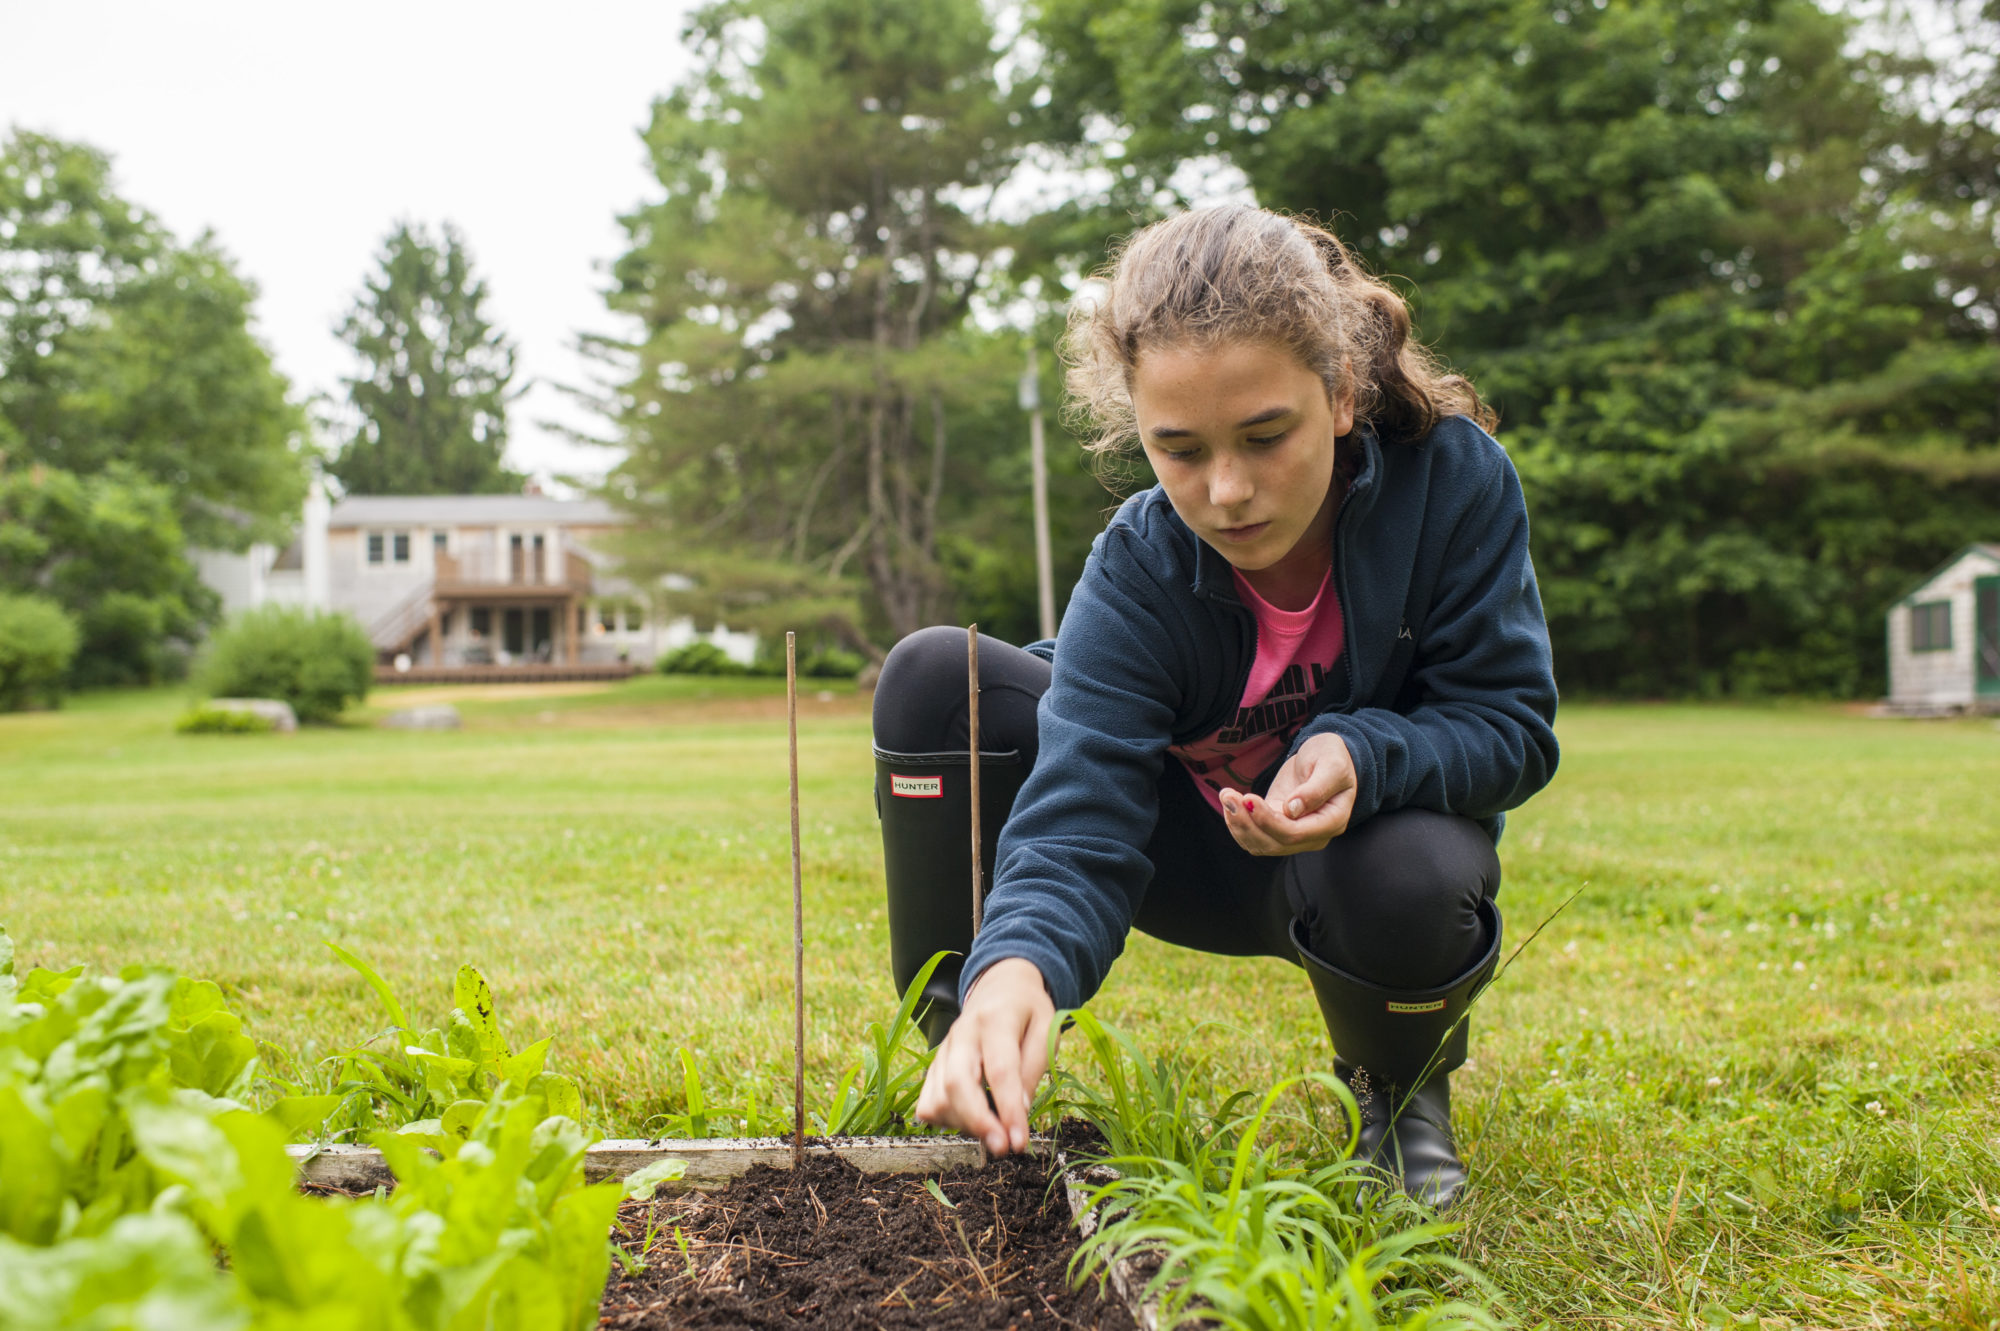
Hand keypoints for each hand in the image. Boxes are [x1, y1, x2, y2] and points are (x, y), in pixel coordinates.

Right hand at [913, 957, 1053, 1156]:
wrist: (999, 985)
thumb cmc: (1028, 1011)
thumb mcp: (1047, 1029)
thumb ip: (1034, 1068)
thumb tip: (1018, 1113)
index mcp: (995, 1019)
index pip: (999, 1070)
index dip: (1008, 1110)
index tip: (1019, 1142)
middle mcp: (962, 1033)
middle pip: (956, 1083)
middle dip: (978, 1123)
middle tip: (1003, 1148)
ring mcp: (943, 1049)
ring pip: (938, 1096)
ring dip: (964, 1125)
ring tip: (994, 1131)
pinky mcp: (933, 1065)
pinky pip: (928, 1102)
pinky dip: (947, 1120)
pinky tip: (972, 1121)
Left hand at [1218, 733, 1356, 855]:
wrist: (1325, 756)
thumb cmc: (1332, 757)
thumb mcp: (1331, 765)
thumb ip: (1316, 788)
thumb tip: (1292, 810)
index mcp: (1332, 821)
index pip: (1295, 833)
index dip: (1269, 821)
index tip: (1249, 798)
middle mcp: (1313, 835)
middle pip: (1274, 844)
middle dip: (1247, 823)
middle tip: (1229, 795)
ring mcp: (1295, 834)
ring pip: (1261, 844)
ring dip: (1239, 824)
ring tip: (1227, 796)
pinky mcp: (1277, 826)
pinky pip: (1255, 835)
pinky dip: (1239, 823)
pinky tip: (1230, 802)